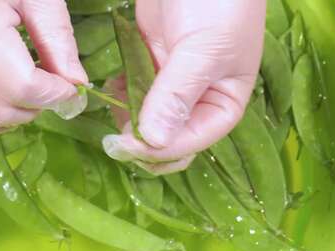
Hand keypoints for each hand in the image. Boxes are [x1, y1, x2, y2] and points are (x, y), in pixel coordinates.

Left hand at [103, 0, 265, 174]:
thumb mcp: (203, 49)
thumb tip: (154, 142)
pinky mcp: (150, 65)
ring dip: (127, 121)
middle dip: (142, 143)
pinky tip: (111, 88)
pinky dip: (121, 96)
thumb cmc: (217, 2)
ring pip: (146, 120)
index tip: (126, 146)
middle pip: (168, 139)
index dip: (160, 151)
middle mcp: (198, 100)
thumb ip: (178, 94)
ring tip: (113, 105)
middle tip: (113, 138)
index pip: (192, 142)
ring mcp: (171, 84)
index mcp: (223, 103)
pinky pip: (133, 94)